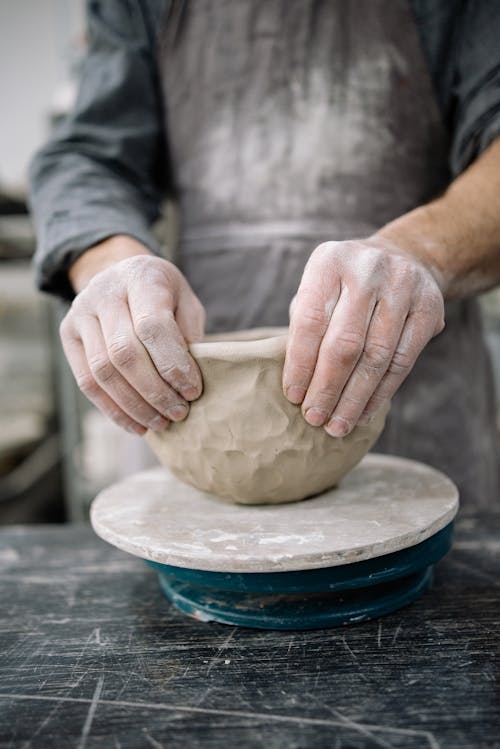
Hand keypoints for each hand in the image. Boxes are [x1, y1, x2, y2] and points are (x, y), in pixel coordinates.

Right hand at [60, 244, 204, 434]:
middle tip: (179, 413)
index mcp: (140, 278)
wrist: (122, 272)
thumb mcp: (185, 302)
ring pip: (103, 371)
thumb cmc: (164, 294)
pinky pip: (86, 381)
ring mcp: (80, 313)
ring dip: (134, 405)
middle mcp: (104, 292)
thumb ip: (189, 334)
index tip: (192, 391)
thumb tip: (187, 381)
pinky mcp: (68, 334)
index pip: (152, 326)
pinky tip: (136, 424)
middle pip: (124, 353)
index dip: (172, 364)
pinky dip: (113, 409)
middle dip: (155, 391)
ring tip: (161, 423)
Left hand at [283, 238, 444, 435]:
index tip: (293, 397)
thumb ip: (304, 327)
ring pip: (376, 357)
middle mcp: (367, 269)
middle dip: (327, 388)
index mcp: (329, 261)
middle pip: (345, 343)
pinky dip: (380, 393)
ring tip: (338, 425)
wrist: (404, 257)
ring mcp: (403, 286)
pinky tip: (363, 413)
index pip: (310, 321)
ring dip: (354, 399)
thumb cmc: (344, 285)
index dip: (300, 364)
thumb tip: (297, 386)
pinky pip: (402, 361)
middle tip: (314, 418)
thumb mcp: (318, 290)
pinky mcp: (430, 307)